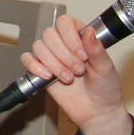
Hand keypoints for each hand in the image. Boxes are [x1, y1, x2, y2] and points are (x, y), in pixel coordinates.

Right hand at [20, 13, 133, 134]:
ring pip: (39, 47)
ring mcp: (51, 57)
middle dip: (64, 55)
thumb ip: (97, 49)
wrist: (97, 111)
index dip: (70, 37)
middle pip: (49, 34)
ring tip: (68, 78)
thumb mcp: (106, 67)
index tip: (82, 55)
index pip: (65, 23)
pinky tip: (48, 76)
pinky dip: (35, 67)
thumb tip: (89, 31)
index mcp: (80, 37)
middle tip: (78, 70)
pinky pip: (27, 60)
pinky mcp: (41, 71)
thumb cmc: (105, 88)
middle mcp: (64, 44)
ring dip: (54, 64)